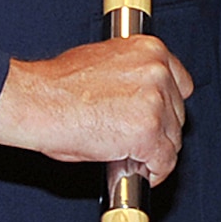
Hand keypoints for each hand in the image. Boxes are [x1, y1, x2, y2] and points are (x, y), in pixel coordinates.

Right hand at [0, 36, 193, 184]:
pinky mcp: (147, 133)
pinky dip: (154, 172)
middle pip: (177, 115)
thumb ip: (133, 75)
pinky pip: (164, 162)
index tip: (159, 118)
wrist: (39, 100)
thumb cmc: (59, 84)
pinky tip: (139, 171)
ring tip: (131, 154)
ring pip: (173, 140)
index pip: (182, 84)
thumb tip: (139, 96)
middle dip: (159, 131)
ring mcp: (155, 102)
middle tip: (136, 140)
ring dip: (155, 152)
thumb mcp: (105, 62)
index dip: (168, 107)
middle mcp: (157, 72)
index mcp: (149, 49)